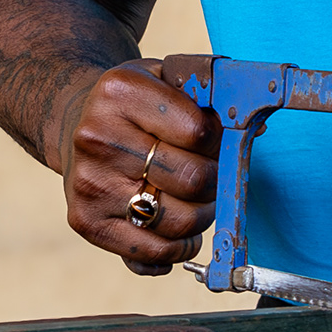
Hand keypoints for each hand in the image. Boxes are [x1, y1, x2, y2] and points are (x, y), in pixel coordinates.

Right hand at [53, 52, 220, 275]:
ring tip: (196, 201)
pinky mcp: (86, 222)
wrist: (75, 123)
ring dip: (202, 217)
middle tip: (210, 175)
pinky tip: (180, 231)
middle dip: (215, 182)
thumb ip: (211, 97)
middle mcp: (97, 137)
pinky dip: (179, 248)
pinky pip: (154, 253)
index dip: (221, 142)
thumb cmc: (137, 105)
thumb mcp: (167, 79)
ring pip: (179, 222)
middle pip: (193, 181)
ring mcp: (89, 183)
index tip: (215, 142)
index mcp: (121, 92)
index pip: (201, 133)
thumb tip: (256, 128)